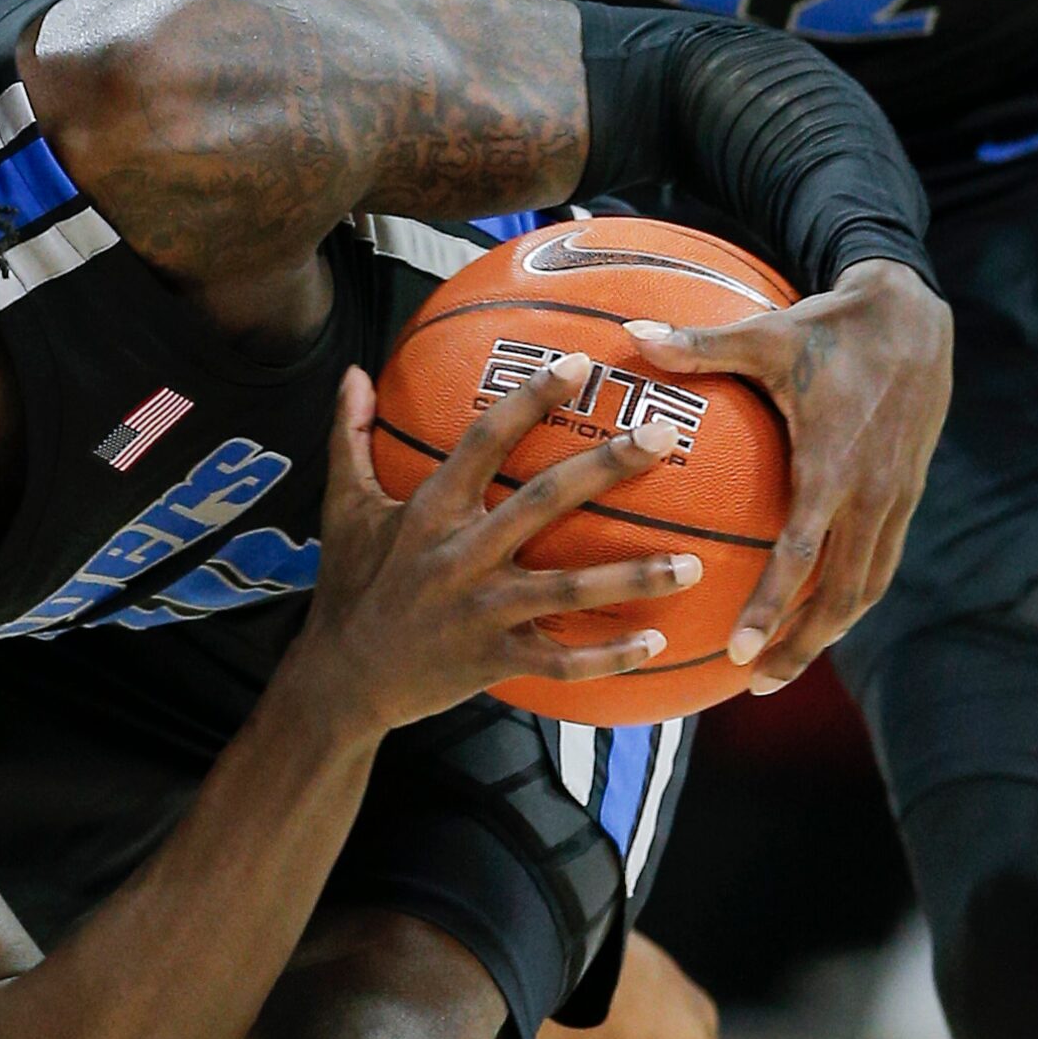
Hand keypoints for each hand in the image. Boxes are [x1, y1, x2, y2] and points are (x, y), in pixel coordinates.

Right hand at [299, 358, 698, 735]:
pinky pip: (563, 663)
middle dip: (605, 467)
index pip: (483, 441)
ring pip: (569, 591)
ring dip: (633, 577)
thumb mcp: (344, 507)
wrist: (343, 675)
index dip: (529, 399)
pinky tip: (657, 642)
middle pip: (544, 502)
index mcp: (429, 511)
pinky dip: (610, 657)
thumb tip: (352, 372)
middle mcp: (460, 556)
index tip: (578, 363)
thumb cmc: (351, 582)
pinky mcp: (494, 660)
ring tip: (695, 563)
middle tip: (662, 438)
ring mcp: (481, 612)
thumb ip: (350, 436)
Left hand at [627, 258, 951, 692]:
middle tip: (753, 683)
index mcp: (833, 463)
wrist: (915, 316)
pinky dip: (848, 600)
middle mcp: (870, 493)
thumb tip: (632, 332)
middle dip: (801, 644)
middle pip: (840, 593)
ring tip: (779, 670)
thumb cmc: (829, 326)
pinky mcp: (905, 496)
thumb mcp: (765, 332)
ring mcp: (894, 499)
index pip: (801, 553)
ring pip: (866, 587)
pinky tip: (813, 619)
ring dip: (827, 632)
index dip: (771, 605)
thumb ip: (700, 344)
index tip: (740, 649)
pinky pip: (878, 564)